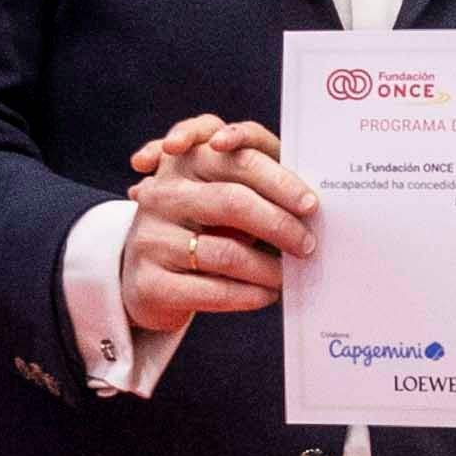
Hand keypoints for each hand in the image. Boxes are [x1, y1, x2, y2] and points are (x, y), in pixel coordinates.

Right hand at [115, 114, 316, 338]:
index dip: (277, 180)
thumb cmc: (196, 235)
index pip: (235, 160)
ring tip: (289, 275)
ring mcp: (152, 240)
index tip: (310, 204)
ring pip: (226, 252)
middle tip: (307, 244)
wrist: (146, 281)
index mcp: (182, 165)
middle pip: (232, 201)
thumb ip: (249, 188)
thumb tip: (306, 204)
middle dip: (279, 224)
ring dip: (269, 268)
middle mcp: (162, 196)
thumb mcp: (213, 202)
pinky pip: (212, 290)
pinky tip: (267, 295)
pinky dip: (249, 295)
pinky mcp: (150, 283)